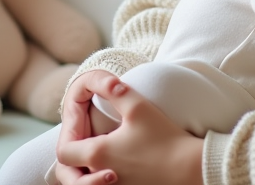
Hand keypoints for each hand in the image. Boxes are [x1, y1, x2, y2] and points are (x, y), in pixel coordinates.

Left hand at [52, 72, 203, 184]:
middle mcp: (101, 177)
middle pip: (69, 174)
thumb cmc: (165, 138)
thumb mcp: (138, 107)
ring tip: (100, 161)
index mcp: (98, 154)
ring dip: (86, 173)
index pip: (64, 153)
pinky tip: (117, 170)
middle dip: (73, 160)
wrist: (190, 169)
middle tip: (87, 146)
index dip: (68, 140)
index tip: (82, 130)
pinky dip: (103, 180)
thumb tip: (105, 80)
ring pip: (85, 183)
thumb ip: (115, 91)